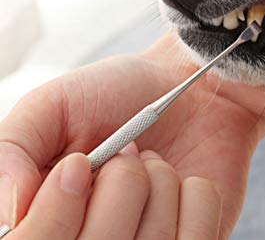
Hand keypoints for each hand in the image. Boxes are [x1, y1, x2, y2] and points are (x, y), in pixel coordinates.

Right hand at [0, 33, 264, 236]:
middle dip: (120, 181)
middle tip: (127, 151)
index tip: (80, 163)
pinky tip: (184, 177)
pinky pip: (196, 237)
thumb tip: (9, 210)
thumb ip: (15, 147)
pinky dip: (195, 194)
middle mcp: (96, 237)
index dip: (58, 210)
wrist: (182, 87)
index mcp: (51, 215)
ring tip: (154, 160)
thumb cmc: (116, 92)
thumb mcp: (53, 104)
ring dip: (160, 181)